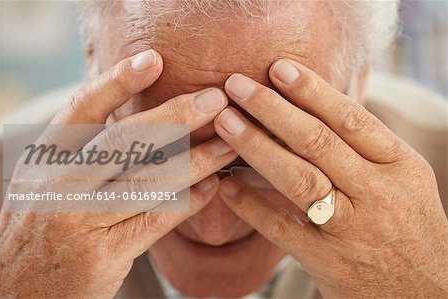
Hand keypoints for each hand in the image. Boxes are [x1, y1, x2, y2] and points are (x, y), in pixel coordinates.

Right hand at [0, 50, 236, 297]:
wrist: (15, 295)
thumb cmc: (40, 234)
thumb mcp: (46, 186)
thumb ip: (83, 157)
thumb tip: (144, 126)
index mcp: (43, 162)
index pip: (82, 110)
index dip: (119, 82)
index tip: (154, 60)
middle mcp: (58, 185)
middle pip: (124, 139)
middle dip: (176, 116)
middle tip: (215, 99)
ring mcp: (79, 220)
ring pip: (149, 180)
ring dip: (196, 159)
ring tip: (229, 142)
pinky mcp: (102, 256)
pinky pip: (156, 220)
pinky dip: (189, 202)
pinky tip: (212, 186)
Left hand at [215, 59, 447, 297]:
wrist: (425, 293)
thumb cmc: (410, 227)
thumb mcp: (403, 180)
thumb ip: (366, 148)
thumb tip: (316, 109)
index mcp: (400, 166)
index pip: (351, 118)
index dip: (312, 91)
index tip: (279, 68)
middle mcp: (376, 194)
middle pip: (317, 141)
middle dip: (272, 109)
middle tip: (237, 85)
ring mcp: (350, 229)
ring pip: (298, 179)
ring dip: (256, 147)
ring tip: (225, 123)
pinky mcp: (327, 261)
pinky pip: (281, 228)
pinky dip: (250, 205)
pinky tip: (226, 186)